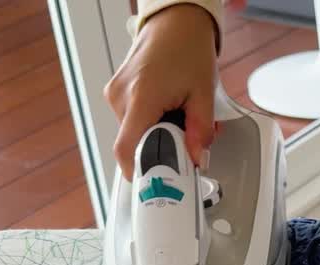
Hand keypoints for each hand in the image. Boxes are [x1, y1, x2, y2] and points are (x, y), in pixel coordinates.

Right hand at [105, 3, 219, 179]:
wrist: (174, 23)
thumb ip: (200, 131)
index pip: (126, 149)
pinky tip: (171, 108)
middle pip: (136, 143)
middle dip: (164, 148)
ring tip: (182, 115)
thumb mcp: (204, 92)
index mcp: (140, 98)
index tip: (155, 186)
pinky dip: (154, 122)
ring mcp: (116, 95)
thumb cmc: (187, 49)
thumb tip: (196, 159)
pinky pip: (134, 120)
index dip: (139, 173)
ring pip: (137, 132)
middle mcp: (120, 97)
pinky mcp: (118, 93)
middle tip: (190, 140)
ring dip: (161, 133)